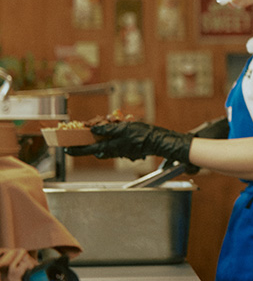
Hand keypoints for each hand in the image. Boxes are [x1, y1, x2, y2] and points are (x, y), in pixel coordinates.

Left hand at [65, 121, 193, 166]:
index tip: (66, 150)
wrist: (158, 141)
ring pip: (105, 147)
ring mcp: (120, 151)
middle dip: (88, 144)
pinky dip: (112, 140)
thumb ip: (108, 129)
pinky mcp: (127, 150)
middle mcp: (113, 151)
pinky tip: (118, 132)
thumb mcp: (124, 128)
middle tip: (80, 139)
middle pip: (96, 149)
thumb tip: (93, 129)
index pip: (89, 149)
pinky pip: (115, 146)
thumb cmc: (143, 134)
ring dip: (101, 140)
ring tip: (101, 131)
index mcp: (110, 147)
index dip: (76, 149)